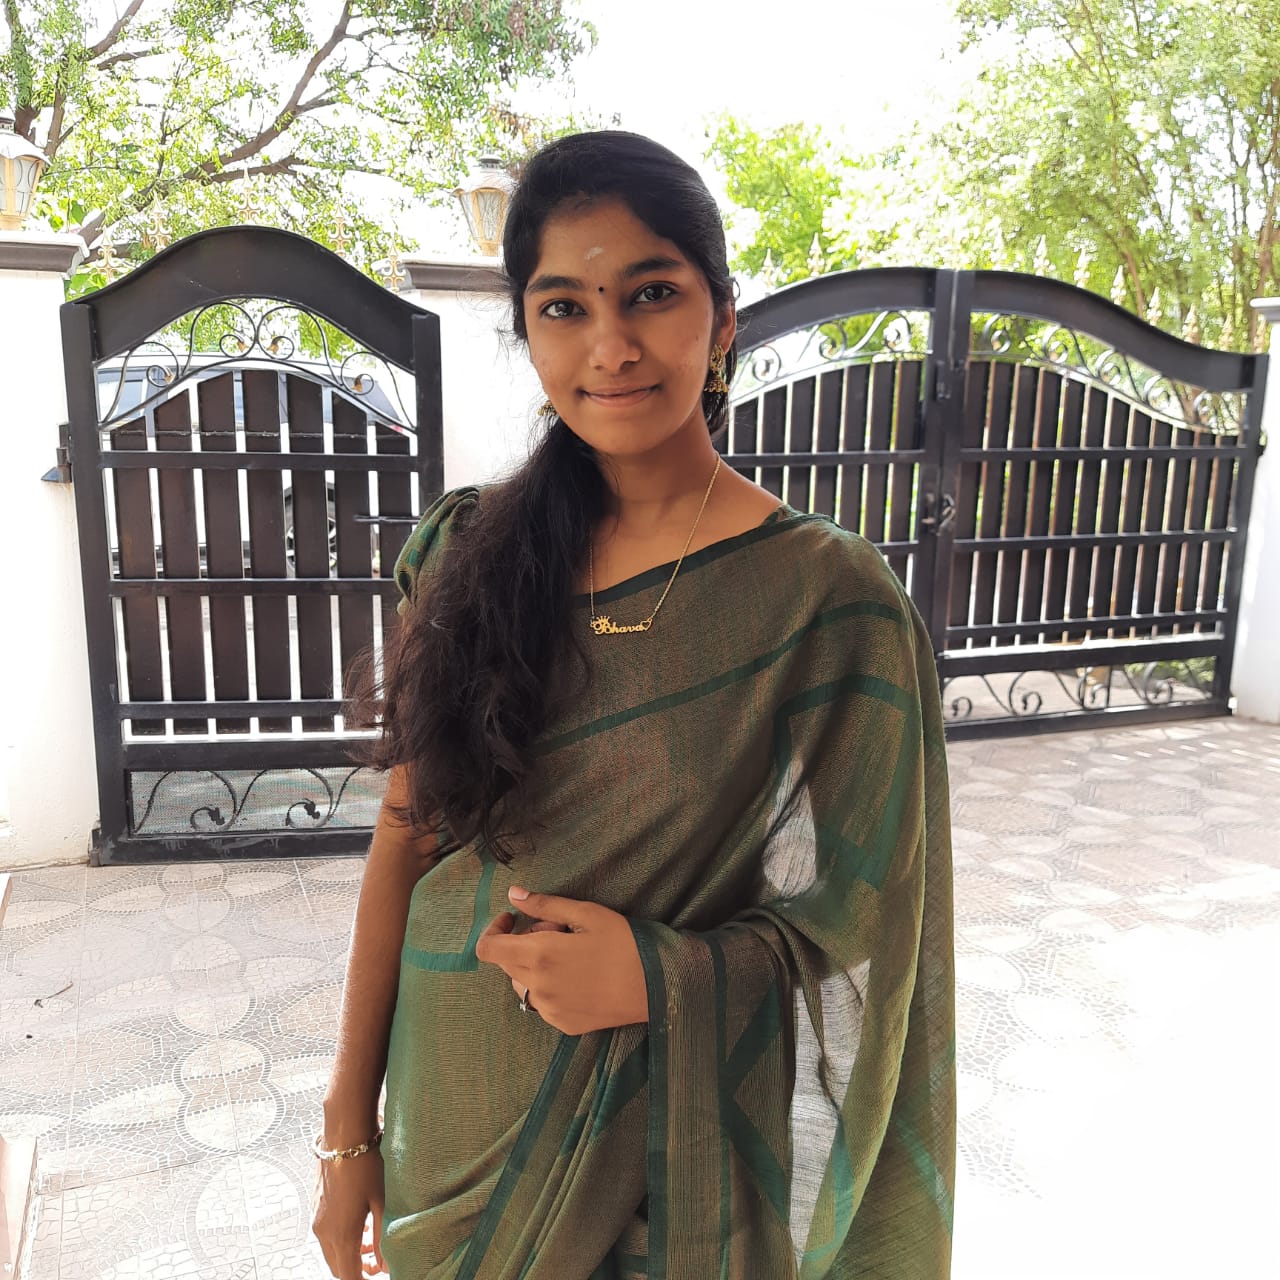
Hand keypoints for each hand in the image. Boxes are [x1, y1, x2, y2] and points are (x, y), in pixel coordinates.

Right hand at [312, 1147, 387, 1278]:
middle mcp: (324, 1233)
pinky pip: (327, 1236)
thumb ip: (383, 1238)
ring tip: (371, 1243)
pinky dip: (342, 1240)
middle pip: (338, 1269)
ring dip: (350, 1256)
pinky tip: (360, 1224)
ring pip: (332, 1252)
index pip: (348, 1277)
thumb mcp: (382, 1202)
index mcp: (341, 1235)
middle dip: (356, 1272)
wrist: (343, 1136)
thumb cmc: (366, 1166)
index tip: (378, 1276)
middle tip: (377, 1263)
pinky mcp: (315, 1208)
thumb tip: (386, 1265)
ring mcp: (317, 1220)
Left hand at [475, 888, 648, 1034]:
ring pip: (523, 983)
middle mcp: (538, 987)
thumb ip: (544, 905)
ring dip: (534, 966)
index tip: (514, 920)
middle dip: (522, 943)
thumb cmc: (624, 943)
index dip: (494, 930)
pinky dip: (549, 986)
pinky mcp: (562, 1024)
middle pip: (506, 963)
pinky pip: (542, 1002)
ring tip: (571, 956)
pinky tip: (579, 977)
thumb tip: (513, 894)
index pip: (488, 949)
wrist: (657, 987)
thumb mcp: (587, 914)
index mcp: (539, 956)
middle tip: (560, 932)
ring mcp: (549, 1010)